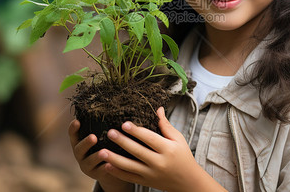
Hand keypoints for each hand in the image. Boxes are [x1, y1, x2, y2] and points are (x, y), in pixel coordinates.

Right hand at [68, 119, 132, 191]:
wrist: (110, 168)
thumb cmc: (106, 146)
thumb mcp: (101, 137)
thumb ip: (102, 126)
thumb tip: (114, 107)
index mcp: (79, 142)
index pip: (72, 134)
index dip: (73, 128)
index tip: (77, 121)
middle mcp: (80, 154)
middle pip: (79, 149)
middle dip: (86, 143)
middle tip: (93, 137)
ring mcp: (87, 165)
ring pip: (89, 161)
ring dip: (96, 156)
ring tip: (104, 152)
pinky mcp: (96, 175)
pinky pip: (100, 172)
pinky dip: (105, 168)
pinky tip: (111, 165)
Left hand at [98, 107, 226, 191]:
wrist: (188, 182)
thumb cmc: (183, 156)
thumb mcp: (178, 139)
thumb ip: (166, 125)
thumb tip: (158, 108)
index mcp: (167, 149)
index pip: (149, 138)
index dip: (136, 131)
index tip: (124, 123)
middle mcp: (159, 163)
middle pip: (137, 151)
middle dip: (122, 142)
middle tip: (110, 133)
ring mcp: (151, 174)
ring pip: (130, 167)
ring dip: (114, 159)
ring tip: (102, 151)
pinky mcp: (146, 182)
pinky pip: (129, 178)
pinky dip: (117, 173)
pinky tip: (106, 165)